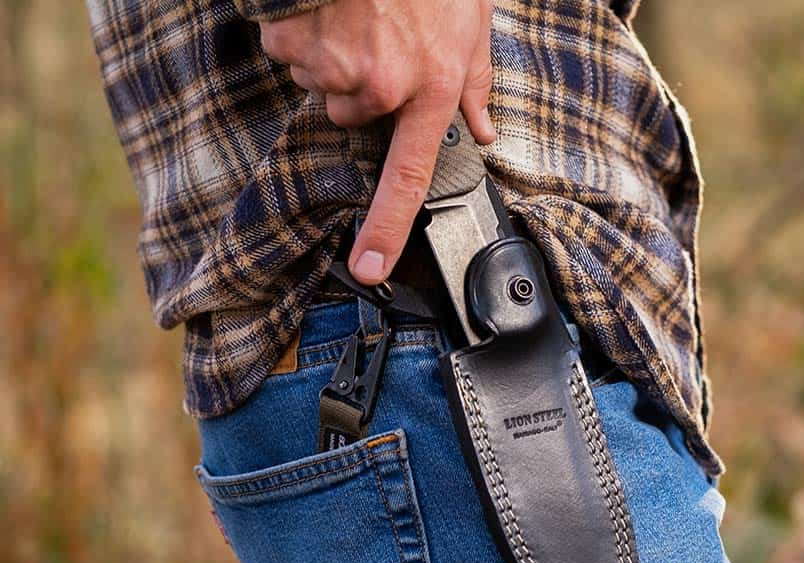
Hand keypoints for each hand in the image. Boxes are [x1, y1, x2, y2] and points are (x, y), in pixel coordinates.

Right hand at [259, 0, 495, 284]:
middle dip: (361, 89)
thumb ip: (473, 84)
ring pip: (321, 85)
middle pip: (353, 118)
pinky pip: (289, 52)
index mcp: (430, 91)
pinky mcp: (299, 39)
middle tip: (379, 42)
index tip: (367, 266)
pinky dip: (300, 34)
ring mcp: (337, 64)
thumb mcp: (472, 28)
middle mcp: (383, 87)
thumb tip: (483, 129)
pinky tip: (327, 10)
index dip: (386, 229)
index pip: (407, 178)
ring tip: (357, 19)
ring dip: (332, 59)